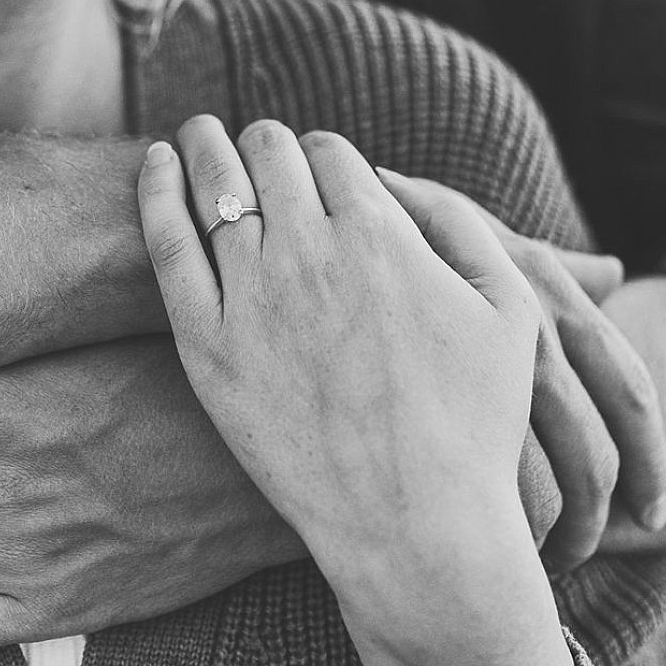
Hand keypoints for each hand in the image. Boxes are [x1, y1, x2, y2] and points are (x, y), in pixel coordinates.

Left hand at [139, 117, 576, 665]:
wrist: (418, 530)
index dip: (323, 155)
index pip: (329, 150)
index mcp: (381, 232)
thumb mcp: (510, 309)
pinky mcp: (208, 347)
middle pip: (268, 153)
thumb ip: (462, 224)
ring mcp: (252, 298)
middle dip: (265, 143)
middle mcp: (310, 251)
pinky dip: (157, 192)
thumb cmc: (475, 424)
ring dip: (205, 148)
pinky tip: (155, 165)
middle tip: (256, 150)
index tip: (318, 174)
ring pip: (214, 184)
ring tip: (193, 135)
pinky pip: (168, 246)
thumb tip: (394, 177)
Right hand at [380, 171, 665, 570]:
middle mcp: (521, 345)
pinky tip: (480, 553)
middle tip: (594, 546)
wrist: (275, 283)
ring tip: (539, 560)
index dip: (651, 456)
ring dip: (557, 539)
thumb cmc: (370, 260)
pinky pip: (488, 517)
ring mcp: (468, 397)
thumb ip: (533, 262)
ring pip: (548, 499)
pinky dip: (499, 550)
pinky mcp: (423, 446)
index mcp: (539, 298)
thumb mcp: (452, 242)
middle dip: (605, 513)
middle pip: (597, 460)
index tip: (649, 509)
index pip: (629, 389)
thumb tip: (615, 270)